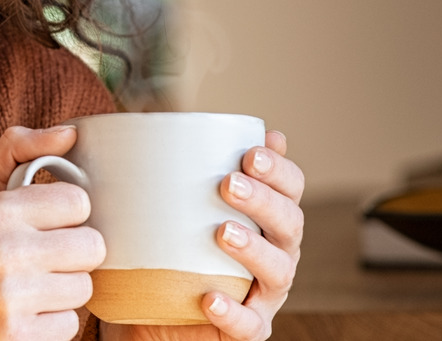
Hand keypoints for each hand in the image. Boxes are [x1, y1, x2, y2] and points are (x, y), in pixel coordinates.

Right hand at [0, 125, 106, 340]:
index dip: (66, 214)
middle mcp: (3, 252)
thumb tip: (71, 133)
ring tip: (30, 288)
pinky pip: (70, 325)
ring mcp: (12, 299)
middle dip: (71, 254)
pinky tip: (24, 315)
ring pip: (84, 288)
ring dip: (62, 291)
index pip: (78, 202)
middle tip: (43, 259)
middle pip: (92, 246)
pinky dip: (51, 324)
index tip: (46, 224)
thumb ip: (16, 150)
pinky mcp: (18, 337)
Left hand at [104, 130, 304, 340]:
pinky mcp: (249, 329)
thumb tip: (163, 122)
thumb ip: (179, 169)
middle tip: (228, 184)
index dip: (279, 168)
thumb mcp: (172, 206)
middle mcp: (276, 252)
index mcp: (267, 217)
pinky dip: (233, 313)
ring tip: (223, 232)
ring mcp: (265, 294)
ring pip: (279, 272)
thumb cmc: (169, 248)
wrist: (151, 311)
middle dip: (264, 200)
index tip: (251, 152)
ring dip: (255, 250)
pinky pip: (250, 326)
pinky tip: (209, 298)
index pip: (290, 187)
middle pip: (290, 224)